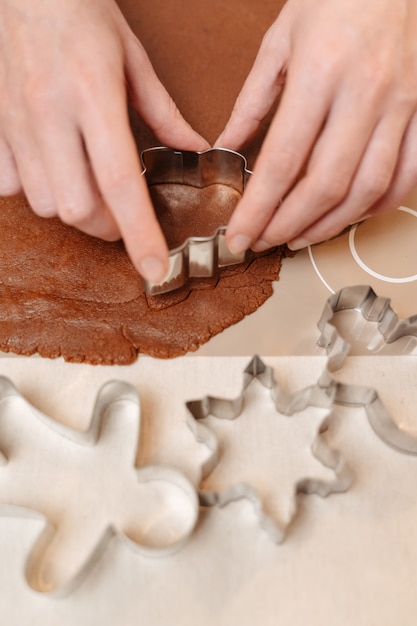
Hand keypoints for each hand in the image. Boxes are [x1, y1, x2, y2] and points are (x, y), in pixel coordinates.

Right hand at [0, 0, 208, 281]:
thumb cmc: (82, 13)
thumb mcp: (134, 58)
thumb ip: (164, 113)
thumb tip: (196, 151)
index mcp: (94, 95)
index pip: (120, 183)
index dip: (140, 235)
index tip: (156, 269)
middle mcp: (50, 113)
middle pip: (78, 207)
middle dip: (107, 226)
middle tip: (124, 214)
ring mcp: (15, 122)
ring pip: (44, 204)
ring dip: (73, 209)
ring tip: (89, 187)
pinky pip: (11, 185)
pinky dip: (35, 190)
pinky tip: (53, 170)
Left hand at [216, 0, 416, 252]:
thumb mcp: (279, 40)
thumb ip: (252, 102)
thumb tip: (226, 149)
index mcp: (320, 72)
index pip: (283, 161)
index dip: (258, 208)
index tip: (239, 235)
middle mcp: (365, 94)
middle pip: (325, 185)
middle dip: (287, 225)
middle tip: (263, 242)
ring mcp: (401, 107)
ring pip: (366, 190)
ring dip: (328, 225)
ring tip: (297, 238)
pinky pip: (404, 177)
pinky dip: (374, 207)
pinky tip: (346, 216)